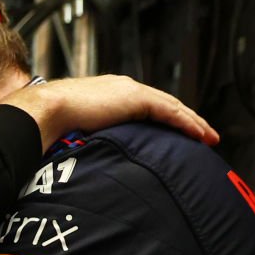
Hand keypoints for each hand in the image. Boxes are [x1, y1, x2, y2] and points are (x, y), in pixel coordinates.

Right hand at [3, 75, 218, 149]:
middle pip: (164, 106)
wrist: (45, 111)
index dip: (165, 121)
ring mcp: (130, 92)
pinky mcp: (136, 98)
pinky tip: (200, 134)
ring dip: (192, 123)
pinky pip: (169, 111)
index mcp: (110, 96)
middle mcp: (123, 89)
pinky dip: (186, 122)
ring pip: (172, 107)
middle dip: (186, 121)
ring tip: (208, 137)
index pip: (146, 108)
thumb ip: (88, 142)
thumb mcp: (75, 134)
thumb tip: (87, 165)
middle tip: (204, 136)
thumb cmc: (50, 126)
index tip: (177, 136)